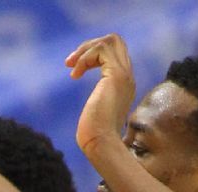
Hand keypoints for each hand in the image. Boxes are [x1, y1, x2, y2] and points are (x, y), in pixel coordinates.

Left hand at [65, 34, 135, 157]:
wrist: (101, 145)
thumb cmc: (94, 137)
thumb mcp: (94, 113)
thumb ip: (98, 102)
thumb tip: (93, 105)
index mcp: (123, 84)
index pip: (114, 54)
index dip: (92, 55)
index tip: (75, 70)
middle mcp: (127, 77)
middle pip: (115, 41)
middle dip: (89, 46)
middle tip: (70, 63)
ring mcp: (124, 75)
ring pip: (109, 40)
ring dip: (85, 49)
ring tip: (71, 67)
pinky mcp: (116, 76)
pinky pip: (102, 50)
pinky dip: (85, 58)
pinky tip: (75, 75)